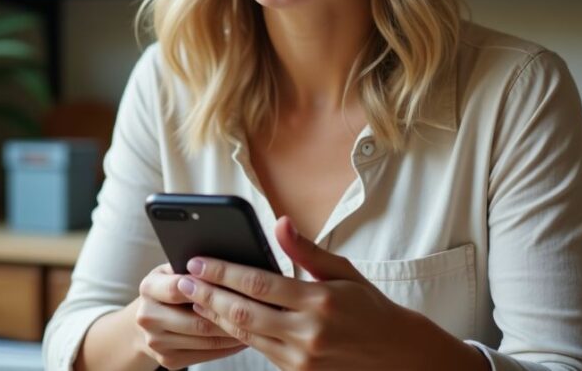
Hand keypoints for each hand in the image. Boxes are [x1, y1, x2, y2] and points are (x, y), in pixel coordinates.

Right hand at [134, 261, 247, 368]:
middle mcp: (147, 317)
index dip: (208, 288)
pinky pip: (206, 355)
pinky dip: (228, 347)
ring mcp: (157, 343)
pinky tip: (245, 337)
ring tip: (258, 324)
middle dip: (230, 316)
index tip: (237, 284)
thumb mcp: (172, 271)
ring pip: (205, 340)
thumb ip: (191, 266)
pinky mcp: (168, 360)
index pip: (180, 288)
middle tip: (258, 311)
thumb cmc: (168, 289)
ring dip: (235, 334)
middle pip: (196, 320)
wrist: (146, 323)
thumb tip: (227, 263)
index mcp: (148, 288)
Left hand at [177, 217, 487, 370]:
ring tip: (194, 297)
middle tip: (183, 280)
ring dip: (215, 316)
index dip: (222, 271)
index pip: (257, 284)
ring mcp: (301, 359)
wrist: (398, 358)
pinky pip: (259, 351)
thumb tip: (280, 223)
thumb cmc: (370, 309)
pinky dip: (237, 334)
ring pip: (245, 335)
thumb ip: (306, 251)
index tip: (198, 261)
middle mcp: (308, 334)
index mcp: (319, 302)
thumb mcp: (344, 274)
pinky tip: (220, 319)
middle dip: (207, 295)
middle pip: (242, 312)